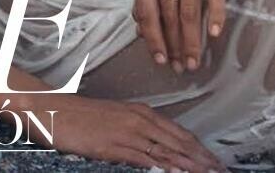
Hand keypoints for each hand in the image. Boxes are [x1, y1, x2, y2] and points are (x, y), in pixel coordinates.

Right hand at [49, 94, 223, 172]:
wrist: (53, 108)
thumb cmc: (82, 115)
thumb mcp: (115, 119)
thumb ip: (139, 133)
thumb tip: (160, 150)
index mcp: (140, 111)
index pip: (178, 132)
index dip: (199, 149)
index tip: (215, 162)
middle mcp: (137, 119)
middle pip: (177, 142)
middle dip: (201, 159)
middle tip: (221, 171)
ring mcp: (126, 132)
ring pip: (165, 150)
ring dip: (189, 164)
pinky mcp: (112, 145)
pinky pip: (143, 158)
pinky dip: (162, 165)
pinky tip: (174, 172)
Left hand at [133, 0, 226, 73]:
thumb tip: (140, 31)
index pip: (146, 10)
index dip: (152, 38)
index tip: (159, 60)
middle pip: (169, 14)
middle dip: (174, 45)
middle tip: (181, 68)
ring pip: (190, 10)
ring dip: (193, 40)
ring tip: (195, 61)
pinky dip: (215, 16)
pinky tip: (214, 35)